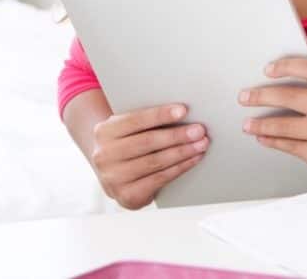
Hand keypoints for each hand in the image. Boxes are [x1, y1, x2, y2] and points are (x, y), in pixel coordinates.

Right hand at [89, 104, 208, 209]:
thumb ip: (147, 121)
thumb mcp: (129, 129)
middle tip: (199, 130)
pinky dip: (180, 167)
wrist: (115, 175)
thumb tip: (183, 112)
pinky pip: (159, 179)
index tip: (183, 110)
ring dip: (183, 152)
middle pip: (147, 142)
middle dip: (177, 135)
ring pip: (155, 161)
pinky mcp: (126, 196)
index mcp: (105, 132)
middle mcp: (104, 155)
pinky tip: (193, 159)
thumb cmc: (130, 144)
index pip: (136, 120)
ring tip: (202, 144)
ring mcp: (113, 178)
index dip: (160, 115)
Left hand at [239, 58, 306, 180]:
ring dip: (260, 124)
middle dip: (261, 96)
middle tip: (245, 97)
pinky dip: (273, 142)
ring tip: (248, 123)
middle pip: (288, 96)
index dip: (285, 66)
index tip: (269, 69)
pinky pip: (289, 146)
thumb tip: (291, 81)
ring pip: (283, 125)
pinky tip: (264, 139)